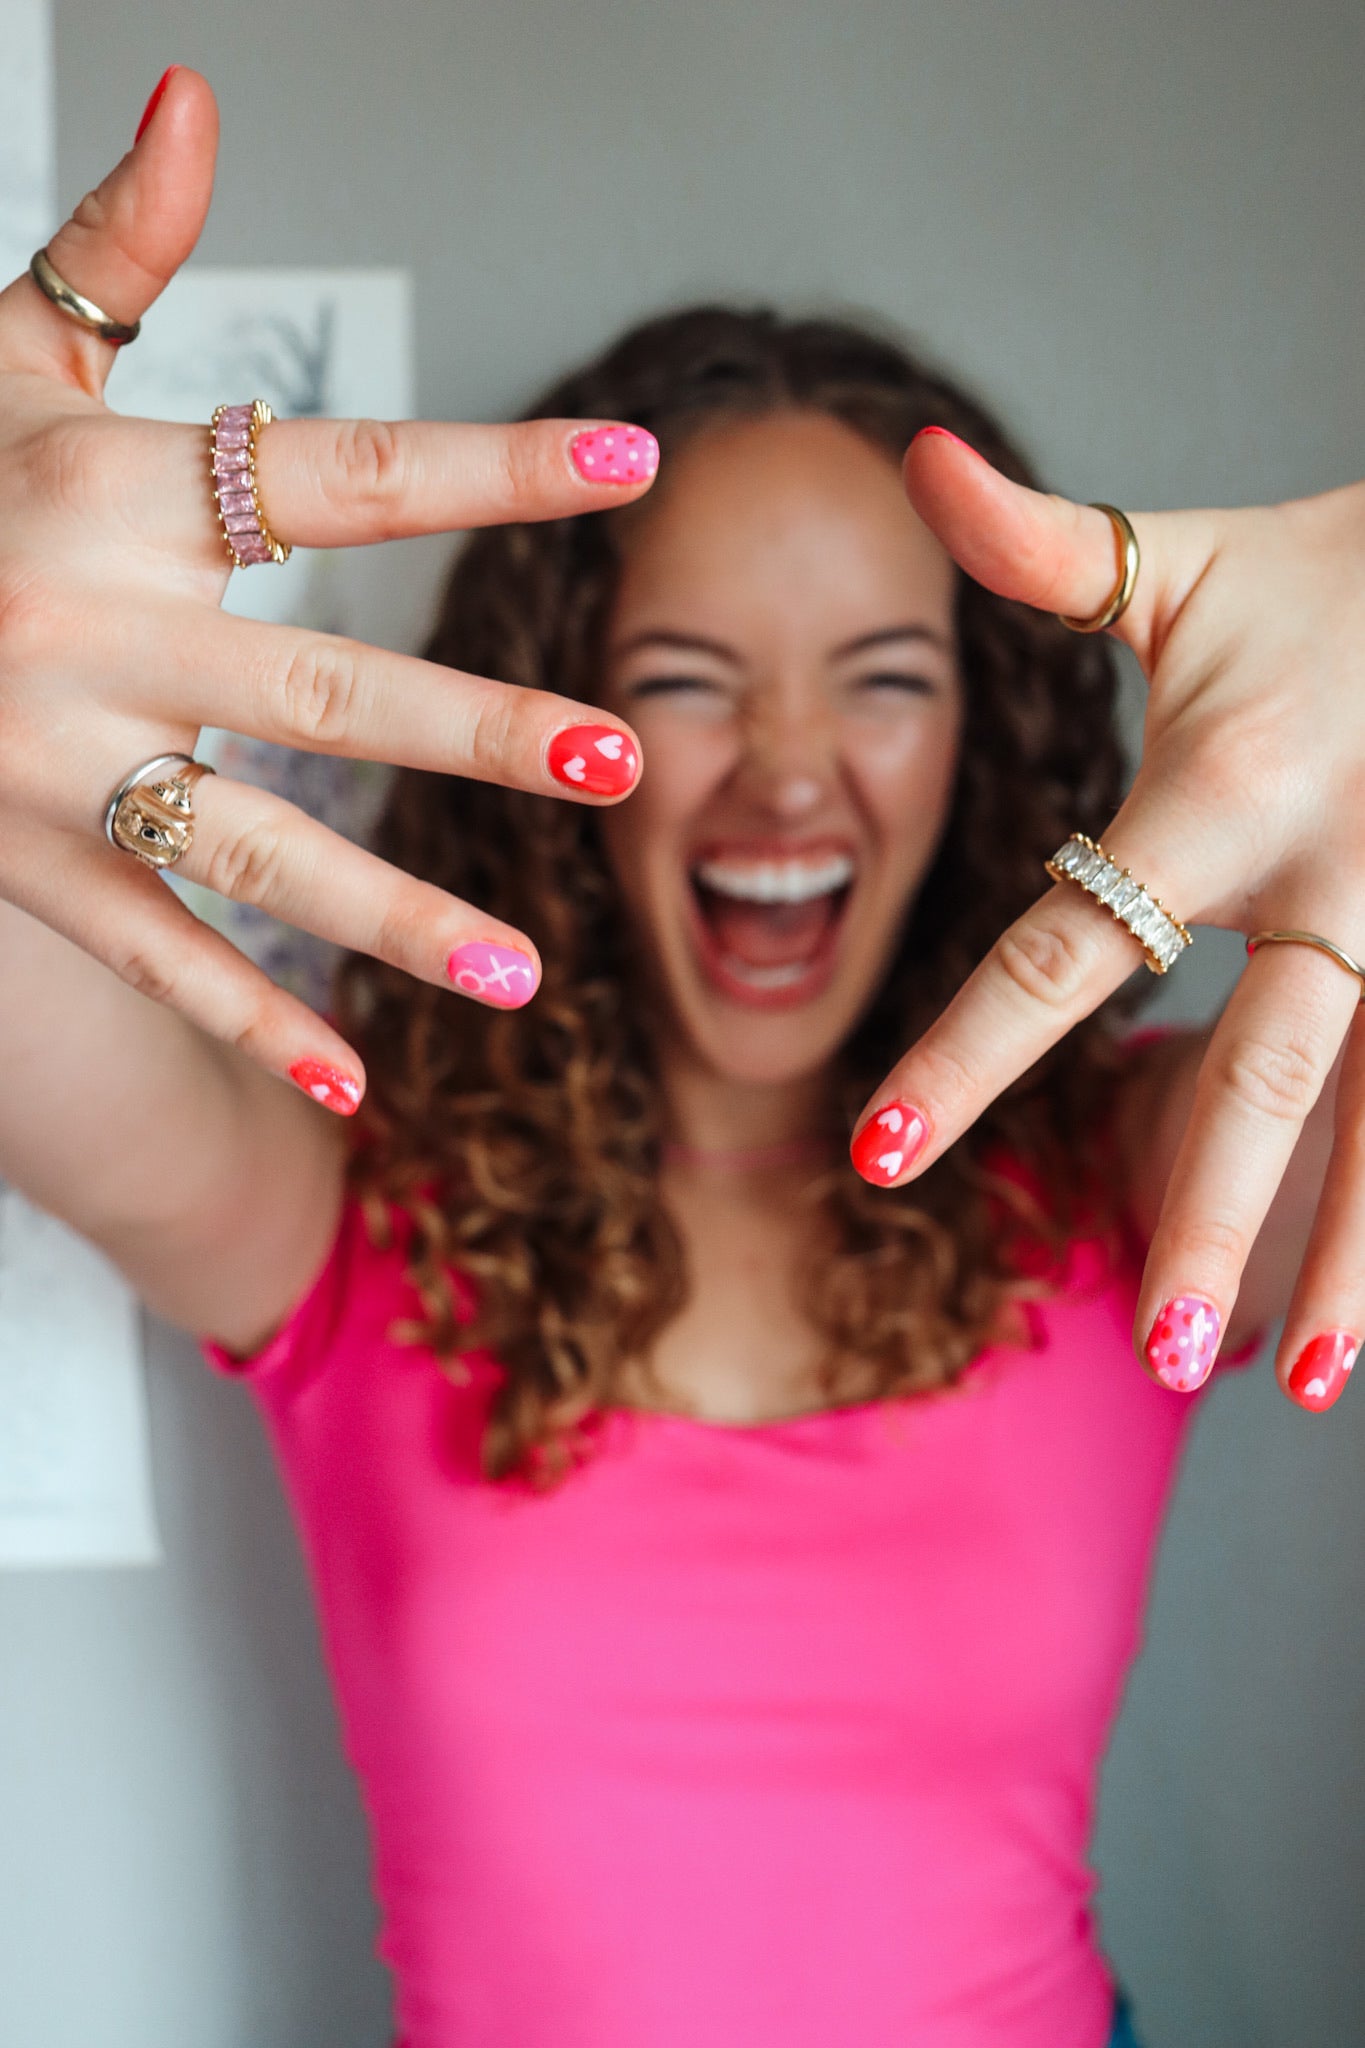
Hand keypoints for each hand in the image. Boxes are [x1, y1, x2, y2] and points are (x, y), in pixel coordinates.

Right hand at [0, 69, 653, 1114]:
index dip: (495, 460)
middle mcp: (91, 628)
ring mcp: (51, 761)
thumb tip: (193, 93)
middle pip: (324, 684)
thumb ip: (116, 248)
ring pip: (252, 849)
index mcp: (114, 489)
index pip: (344, 468)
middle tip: (624, 756)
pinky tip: (352, 1081)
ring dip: (391, 916)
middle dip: (479, 726)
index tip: (635, 459)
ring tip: (522, 971)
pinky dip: (247, 1019)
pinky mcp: (22, 860)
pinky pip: (152, 951)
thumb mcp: (8, 354)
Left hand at [851, 424, 1364, 1394]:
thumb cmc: (1336, 576)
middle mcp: (1339, 877)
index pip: (1062, 946)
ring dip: (1354, 1252)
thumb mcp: (1189, 562)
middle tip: (1161, 1353)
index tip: (875, 1159)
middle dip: (1212, 1208)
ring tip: (1302, 1380)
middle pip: (1261, 1069)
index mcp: (1224, 795)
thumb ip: (1042, 545)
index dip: (963, 1058)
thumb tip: (909, 462)